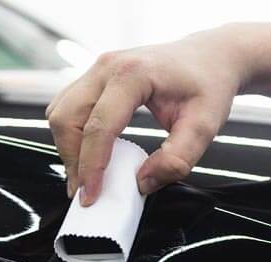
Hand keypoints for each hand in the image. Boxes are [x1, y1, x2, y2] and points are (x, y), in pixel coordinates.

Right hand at [45, 30, 245, 204]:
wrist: (210, 56)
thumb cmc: (208, 84)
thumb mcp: (204, 127)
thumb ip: (177, 159)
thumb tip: (142, 183)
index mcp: (133, 74)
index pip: (99, 126)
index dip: (91, 167)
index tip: (91, 196)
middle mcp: (108, 66)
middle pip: (67, 118)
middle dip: (72, 160)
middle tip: (86, 191)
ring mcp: (97, 70)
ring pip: (60, 113)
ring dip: (67, 148)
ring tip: (86, 175)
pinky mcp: (93, 78)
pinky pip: (66, 108)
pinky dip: (71, 135)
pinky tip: (88, 153)